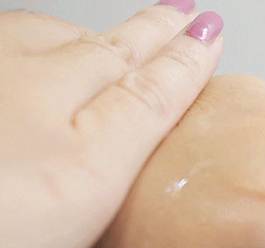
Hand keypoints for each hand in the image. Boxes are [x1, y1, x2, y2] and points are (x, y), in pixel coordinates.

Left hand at [0, 3, 222, 247]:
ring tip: (101, 39)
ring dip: (73, 37)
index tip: (203, 28)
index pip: (134, 55)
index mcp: (56, 82)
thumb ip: (146, 105)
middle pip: (85, 41)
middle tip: (169, 19)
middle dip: (134, 33)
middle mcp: (9, 68)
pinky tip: (20, 68)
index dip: (175, 44)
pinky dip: (22, 54)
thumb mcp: (93, 169)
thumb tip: (196, 48)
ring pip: (31, 41)